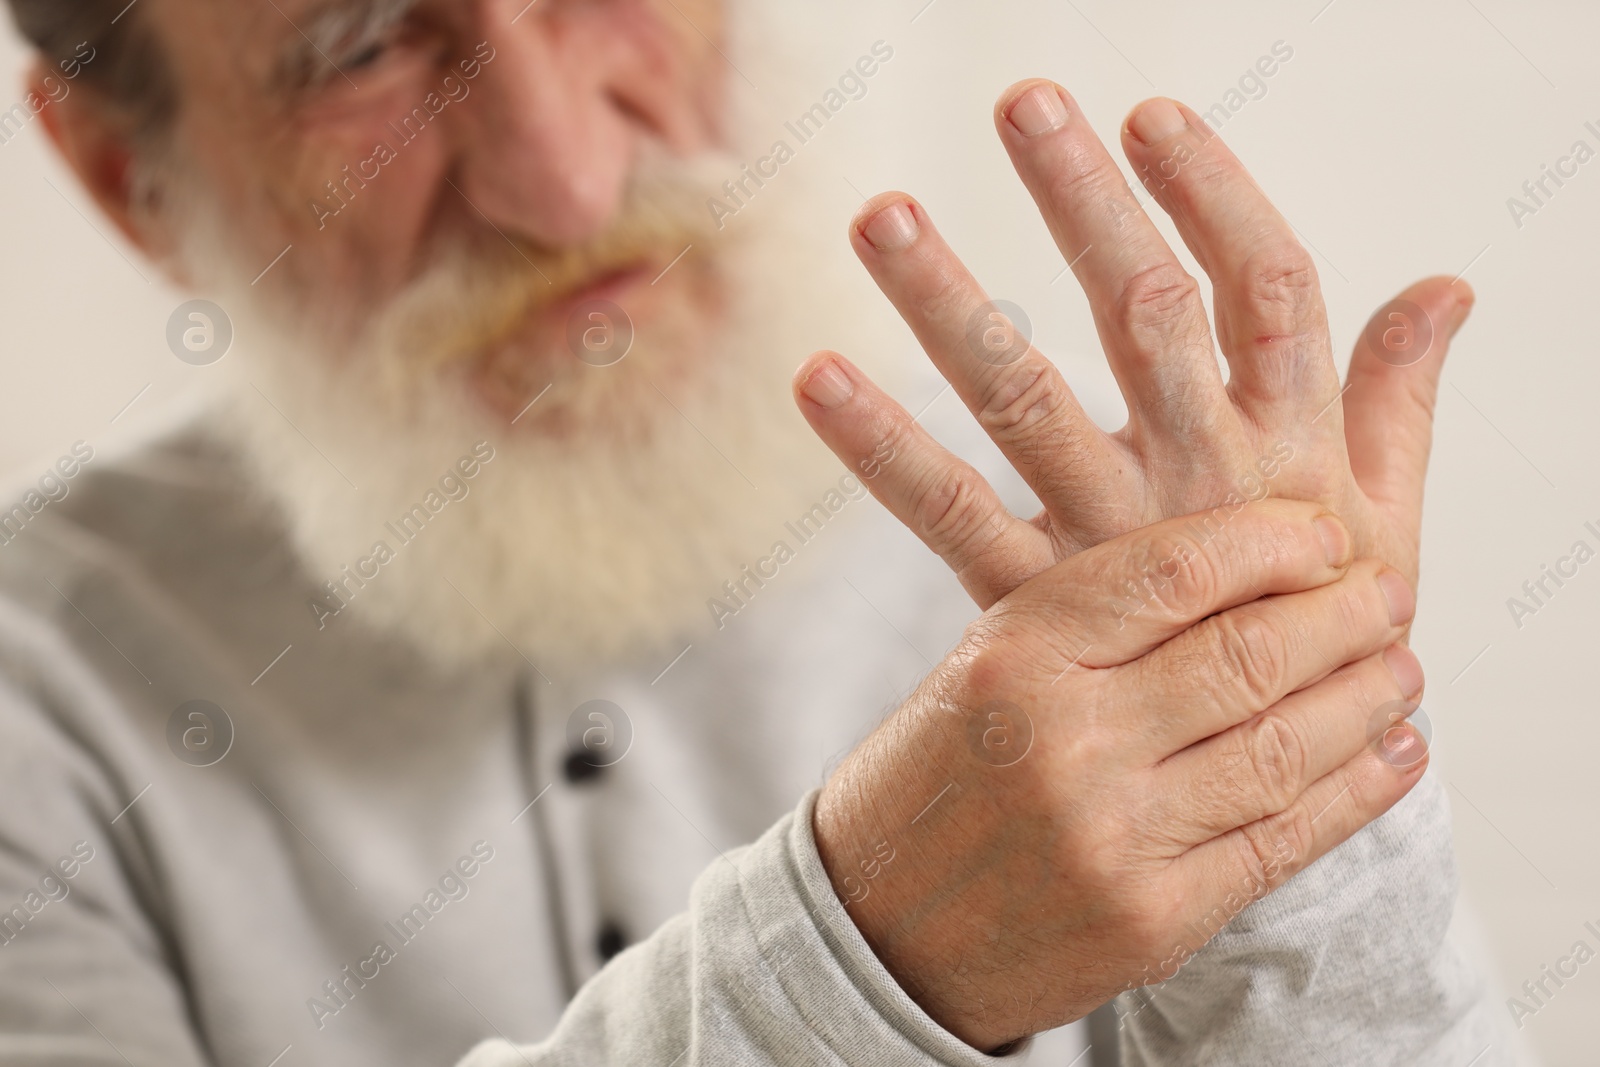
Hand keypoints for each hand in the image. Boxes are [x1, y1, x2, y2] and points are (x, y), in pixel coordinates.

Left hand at [794, 84, 1471, 609]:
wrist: (1279, 778)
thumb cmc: (1326, 626)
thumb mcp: (1384, 516)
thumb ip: (1394, 397)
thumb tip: (1447, 283)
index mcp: (1288, 445)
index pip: (1266, 292)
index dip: (1214, 197)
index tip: (1150, 116)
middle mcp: (1197, 477)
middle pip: (1143, 317)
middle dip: (1084, 207)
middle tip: (1021, 104)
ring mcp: (1111, 538)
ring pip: (1026, 399)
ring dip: (951, 302)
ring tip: (878, 215)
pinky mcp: (1039, 597)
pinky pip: (950, 514)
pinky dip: (881, 448)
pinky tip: (817, 378)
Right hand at [812, 501, 1426, 1049]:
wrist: (876, 928)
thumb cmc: (934, 777)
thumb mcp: (981, 666)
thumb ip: (1093, 616)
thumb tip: (1240, 565)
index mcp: (1014, 656)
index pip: (1174, 570)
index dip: (1270, 542)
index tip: (1323, 531)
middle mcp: (1067, 740)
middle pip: (1246, 655)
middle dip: (1342, 616)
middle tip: (1388, 592)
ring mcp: (1114, 837)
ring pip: (1281, 747)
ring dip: (1363, 702)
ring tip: (1402, 670)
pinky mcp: (1153, 919)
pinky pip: (1281, 840)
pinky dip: (1354, 793)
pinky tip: (1392, 756)